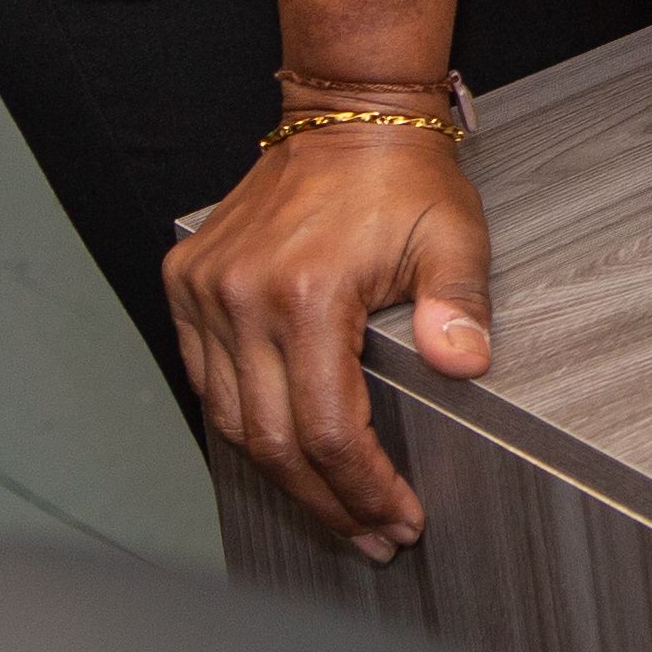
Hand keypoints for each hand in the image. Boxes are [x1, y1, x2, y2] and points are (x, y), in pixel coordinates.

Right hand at [165, 121, 491, 559]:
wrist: (348, 113)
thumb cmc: (403, 177)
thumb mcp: (454, 236)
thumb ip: (459, 306)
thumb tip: (463, 367)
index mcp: (307, 293)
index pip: (326, 428)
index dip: (362, 487)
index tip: (398, 518)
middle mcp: (243, 297)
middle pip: (272, 442)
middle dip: (326, 503)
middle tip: (371, 537)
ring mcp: (207, 291)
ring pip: (231, 421)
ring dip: (282, 476)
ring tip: (334, 511)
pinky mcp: (188, 283)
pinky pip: (207, 380)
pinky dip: (243, 424)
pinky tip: (285, 452)